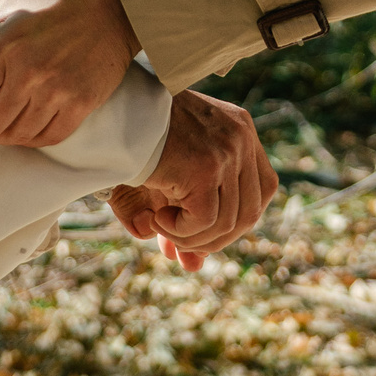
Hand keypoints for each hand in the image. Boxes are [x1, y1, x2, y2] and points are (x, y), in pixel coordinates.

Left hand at [0, 0, 138, 148]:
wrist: (114, 6)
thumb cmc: (56, 1)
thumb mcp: (12, 5)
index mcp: (6, 46)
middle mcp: (29, 73)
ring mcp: (57, 92)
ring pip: (14, 135)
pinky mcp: (80, 105)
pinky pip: (45, 138)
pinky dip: (26, 140)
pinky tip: (17, 132)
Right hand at [107, 92, 276, 269]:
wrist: (111, 110)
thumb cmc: (134, 139)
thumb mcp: (168, 180)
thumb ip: (186, 220)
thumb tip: (193, 265)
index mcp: (241, 129)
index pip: (264, 189)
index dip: (237, 220)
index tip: (205, 232)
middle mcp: (242, 136)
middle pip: (249, 213)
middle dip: (213, 239)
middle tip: (175, 241)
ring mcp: (228, 151)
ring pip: (227, 223)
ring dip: (191, 238)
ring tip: (160, 224)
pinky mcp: (208, 167)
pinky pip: (206, 221)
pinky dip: (180, 231)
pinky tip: (158, 218)